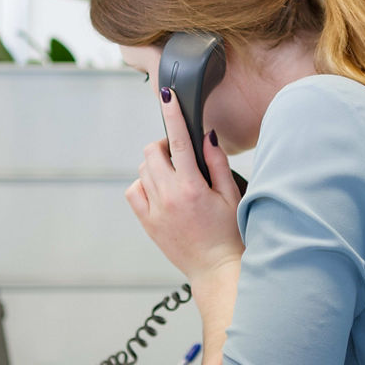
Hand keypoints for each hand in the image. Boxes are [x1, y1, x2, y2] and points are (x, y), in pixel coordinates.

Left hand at [125, 87, 243, 283]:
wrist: (216, 269)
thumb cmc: (230, 234)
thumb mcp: (231, 195)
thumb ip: (217, 163)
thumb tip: (206, 136)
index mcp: (191, 187)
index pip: (177, 140)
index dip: (172, 114)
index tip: (167, 95)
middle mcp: (168, 197)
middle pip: (151, 152)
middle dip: (163, 145)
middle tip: (179, 154)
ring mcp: (154, 211)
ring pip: (142, 170)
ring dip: (155, 165)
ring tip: (174, 176)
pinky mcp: (147, 223)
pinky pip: (133, 192)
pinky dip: (143, 184)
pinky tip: (160, 190)